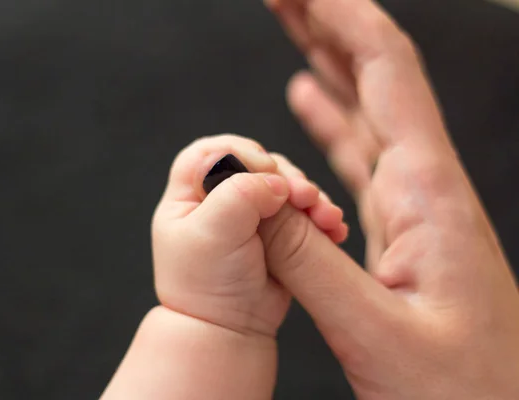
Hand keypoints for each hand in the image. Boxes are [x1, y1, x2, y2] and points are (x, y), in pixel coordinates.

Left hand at [152, 134, 345, 337]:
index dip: (240, 153)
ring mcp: (248, 214)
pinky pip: (301, 210)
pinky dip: (318, 215)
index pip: (211, 152)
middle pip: (255, 165)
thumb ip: (239, 194)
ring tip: (324, 217)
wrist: (229, 331)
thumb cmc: (207, 286)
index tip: (264, 171)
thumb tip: (274, 179)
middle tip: (304, 198)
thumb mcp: (213, 233)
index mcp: (188, 195)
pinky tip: (332, 227)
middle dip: (285, 176)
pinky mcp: (276, 231)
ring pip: (283, 185)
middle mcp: (217, 199)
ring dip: (309, 196)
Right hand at [261, 0, 518, 397]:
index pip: (386, 75)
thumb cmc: (460, 390)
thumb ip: (306, 260)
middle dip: (327, 23)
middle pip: (375, 77)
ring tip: (292, 24)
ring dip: (327, 61)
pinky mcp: (397, 227)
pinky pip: (358, 155)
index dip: (344, 18)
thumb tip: (251, 196)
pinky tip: (309, 100)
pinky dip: (331, 118)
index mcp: (428, 194)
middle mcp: (424, 186)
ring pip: (364, 110)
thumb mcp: (374, 331)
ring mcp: (412, 205)